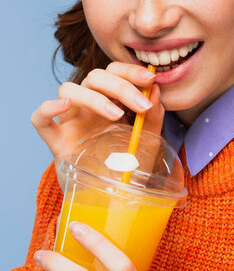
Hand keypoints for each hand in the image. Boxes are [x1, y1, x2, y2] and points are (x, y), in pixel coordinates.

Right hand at [30, 63, 162, 187]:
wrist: (114, 199)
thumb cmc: (128, 166)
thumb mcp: (148, 141)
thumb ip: (153, 116)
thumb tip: (157, 89)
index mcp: (110, 101)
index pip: (114, 72)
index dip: (130, 70)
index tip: (150, 79)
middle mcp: (88, 107)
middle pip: (94, 77)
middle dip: (121, 86)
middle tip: (142, 105)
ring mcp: (71, 122)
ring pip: (68, 90)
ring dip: (94, 97)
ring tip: (116, 115)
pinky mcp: (57, 142)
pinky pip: (40, 120)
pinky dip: (47, 108)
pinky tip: (64, 106)